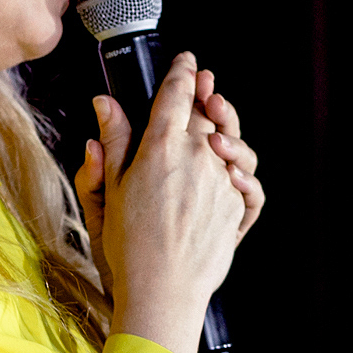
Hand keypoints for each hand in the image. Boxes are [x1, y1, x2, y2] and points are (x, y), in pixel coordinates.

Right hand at [75, 54, 263, 352]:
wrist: (162, 291)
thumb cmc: (129, 248)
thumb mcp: (108, 191)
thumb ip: (112, 143)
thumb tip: (105, 105)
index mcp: (161, 147)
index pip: (176, 93)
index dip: (182, 71)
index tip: (185, 61)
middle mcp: (197, 157)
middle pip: (206, 111)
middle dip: (204, 93)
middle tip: (202, 85)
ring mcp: (223, 180)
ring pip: (230, 139)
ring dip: (225, 125)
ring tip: (216, 118)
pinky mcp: (238, 205)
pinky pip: (247, 175)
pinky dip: (241, 164)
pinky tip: (230, 163)